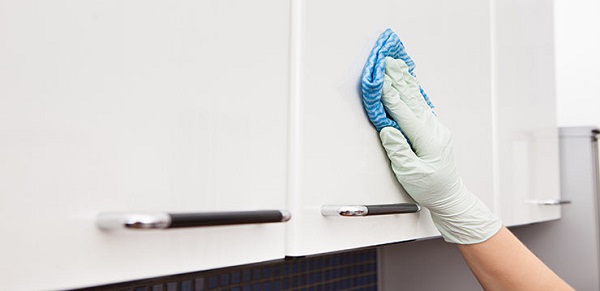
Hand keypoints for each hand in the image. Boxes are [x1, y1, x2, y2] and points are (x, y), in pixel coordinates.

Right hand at [378, 57, 500, 243]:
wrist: (449, 196)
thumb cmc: (430, 189)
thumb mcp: (410, 174)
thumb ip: (398, 150)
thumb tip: (388, 130)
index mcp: (428, 140)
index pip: (404, 113)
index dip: (390, 95)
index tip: (380, 79)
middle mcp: (434, 130)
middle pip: (411, 100)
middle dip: (397, 79)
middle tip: (386, 62)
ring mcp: (436, 128)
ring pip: (417, 100)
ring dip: (404, 81)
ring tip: (395, 65)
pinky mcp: (434, 129)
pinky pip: (421, 106)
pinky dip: (412, 92)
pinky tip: (408, 83)